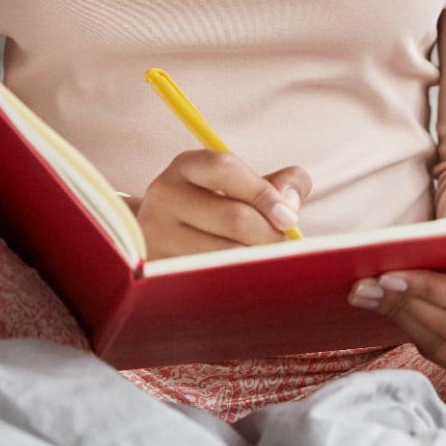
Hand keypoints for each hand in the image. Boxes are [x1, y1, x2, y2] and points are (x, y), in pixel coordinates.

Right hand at [130, 151, 311, 260]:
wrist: (163, 235)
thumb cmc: (217, 206)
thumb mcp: (242, 184)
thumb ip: (280, 183)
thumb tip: (289, 205)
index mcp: (186, 166)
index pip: (226, 170)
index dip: (264, 193)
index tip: (289, 218)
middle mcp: (164, 196)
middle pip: (234, 217)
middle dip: (269, 235)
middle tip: (283, 246)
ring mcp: (156, 235)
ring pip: (225, 254)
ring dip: (257, 260)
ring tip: (266, 260)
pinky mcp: (158, 270)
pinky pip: (211, 279)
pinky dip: (237, 278)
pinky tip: (244, 275)